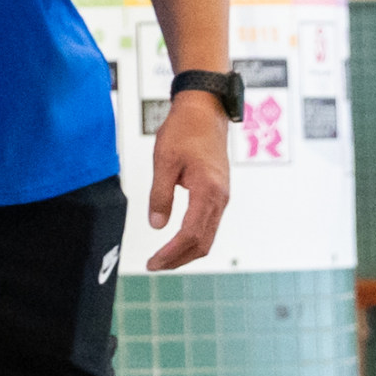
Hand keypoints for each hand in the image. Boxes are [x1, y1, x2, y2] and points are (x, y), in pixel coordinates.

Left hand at [144, 91, 228, 271]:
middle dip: (179, 259)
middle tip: (154, 266)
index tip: (153, 263)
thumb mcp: (164, 161)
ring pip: (208, 235)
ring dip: (186, 251)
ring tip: (163, 258)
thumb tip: (157, 225)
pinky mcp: (219, 192)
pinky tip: (176, 241)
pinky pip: (208, 223)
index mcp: (208, 191)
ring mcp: (222, 196)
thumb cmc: (184, 130)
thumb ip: (160, 195)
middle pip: (203, 242)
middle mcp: (220, 197)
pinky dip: (193, 238)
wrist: (205, 110)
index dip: (171, 253)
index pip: (191, 234)